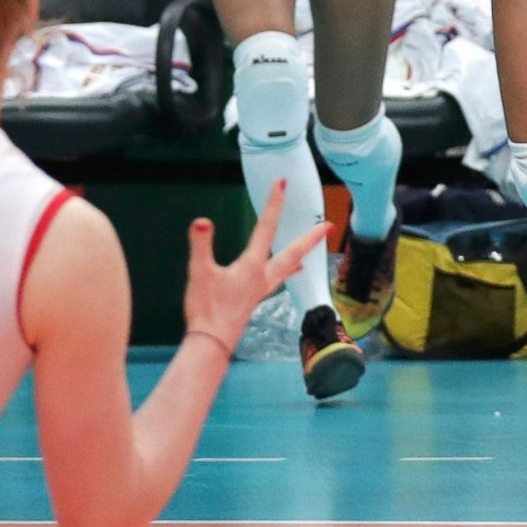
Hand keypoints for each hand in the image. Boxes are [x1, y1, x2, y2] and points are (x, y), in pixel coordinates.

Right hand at [181, 181, 331, 346]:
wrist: (211, 342)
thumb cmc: (206, 308)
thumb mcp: (199, 272)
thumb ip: (201, 245)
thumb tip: (202, 221)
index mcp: (252, 266)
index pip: (265, 227)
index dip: (274, 204)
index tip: (282, 183)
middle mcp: (262, 276)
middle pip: (292, 252)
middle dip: (309, 238)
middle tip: (327, 226)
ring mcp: (260, 289)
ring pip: (287, 267)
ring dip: (300, 254)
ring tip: (313, 248)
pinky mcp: (254, 299)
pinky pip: (277, 279)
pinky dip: (286, 271)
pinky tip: (287, 274)